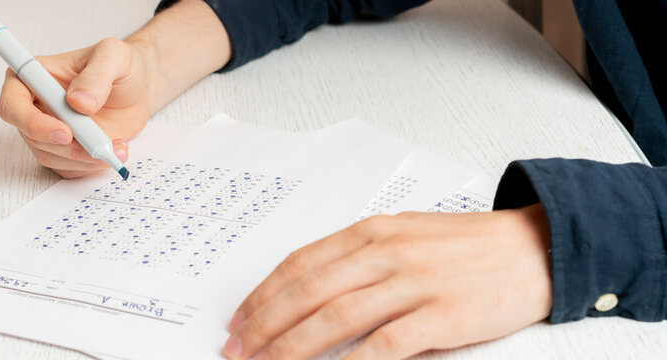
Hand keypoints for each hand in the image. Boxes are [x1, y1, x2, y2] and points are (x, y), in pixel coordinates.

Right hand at [0, 38, 162, 177]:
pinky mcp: (65, 150)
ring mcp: (48, 130)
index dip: (32, 123)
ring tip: (115, 147)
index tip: (65, 132)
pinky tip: (113, 152)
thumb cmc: (120, 65)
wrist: (137, 88)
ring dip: (83, 158)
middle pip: (32, 136)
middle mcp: (35, 106)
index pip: (12, 104)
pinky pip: (69, 167)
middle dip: (67, 147)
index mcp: (34, 76)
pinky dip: (91, 165)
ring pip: (51, 156)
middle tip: (99, 147)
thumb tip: (77, 102)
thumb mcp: (114, 56)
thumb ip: (96, 75)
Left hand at [223, 204, 551, 359]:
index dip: (263, 294)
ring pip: (335, 317)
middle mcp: (384, 253)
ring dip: (293, 346)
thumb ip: (357, 256)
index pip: (300, 263)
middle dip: (264, 324)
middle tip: (237, 348)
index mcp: (371, 231)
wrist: (531, 247)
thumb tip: (308, 288)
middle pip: (308, 291)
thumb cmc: (465, 244)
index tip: (239, 318)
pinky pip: (384, 344)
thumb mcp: (403, 233)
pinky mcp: (440, 315)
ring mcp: (412, 283)